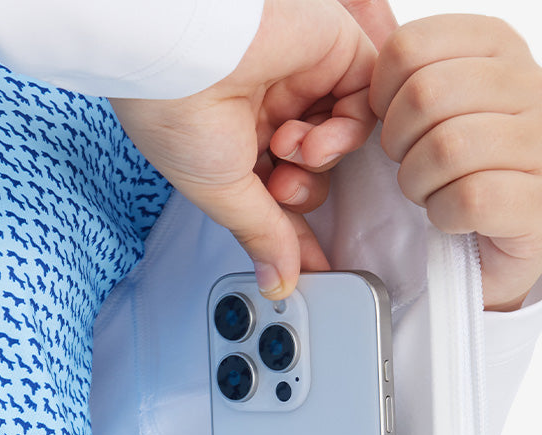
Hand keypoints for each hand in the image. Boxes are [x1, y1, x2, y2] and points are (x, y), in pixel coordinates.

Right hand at [111, 0, 377, 298]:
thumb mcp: (221, 191)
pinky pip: (366, 102)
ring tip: (290, 149)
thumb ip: (262, 234)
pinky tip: (314, 136)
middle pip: (316, 170)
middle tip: (281, 187)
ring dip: (321, 160)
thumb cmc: (176, 106)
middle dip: (303, 191)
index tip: (316, 266)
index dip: (298, 231)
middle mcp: (268, 107)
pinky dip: (348, 131)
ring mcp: (300, 77)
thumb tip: (279, 281)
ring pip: (343, 138)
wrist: (181, 46)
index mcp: (235, 139)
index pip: (283, 194)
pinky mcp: (331, 48)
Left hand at [370, 15, 541, 309]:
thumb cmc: (459, 167)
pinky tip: (452, 216)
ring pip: (447, 149)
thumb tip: (361, 6)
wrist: (501, 243)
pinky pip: (469, 198)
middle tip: (409, 164)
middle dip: (399, 142)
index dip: (381, 95)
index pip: (410, 46)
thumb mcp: (434, 103)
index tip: (391, 123)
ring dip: (419, 182)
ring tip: (431, 190)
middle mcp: (534, 84)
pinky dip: (444, 215)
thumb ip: (406, 63)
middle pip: (426, 94)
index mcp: (501, 45)